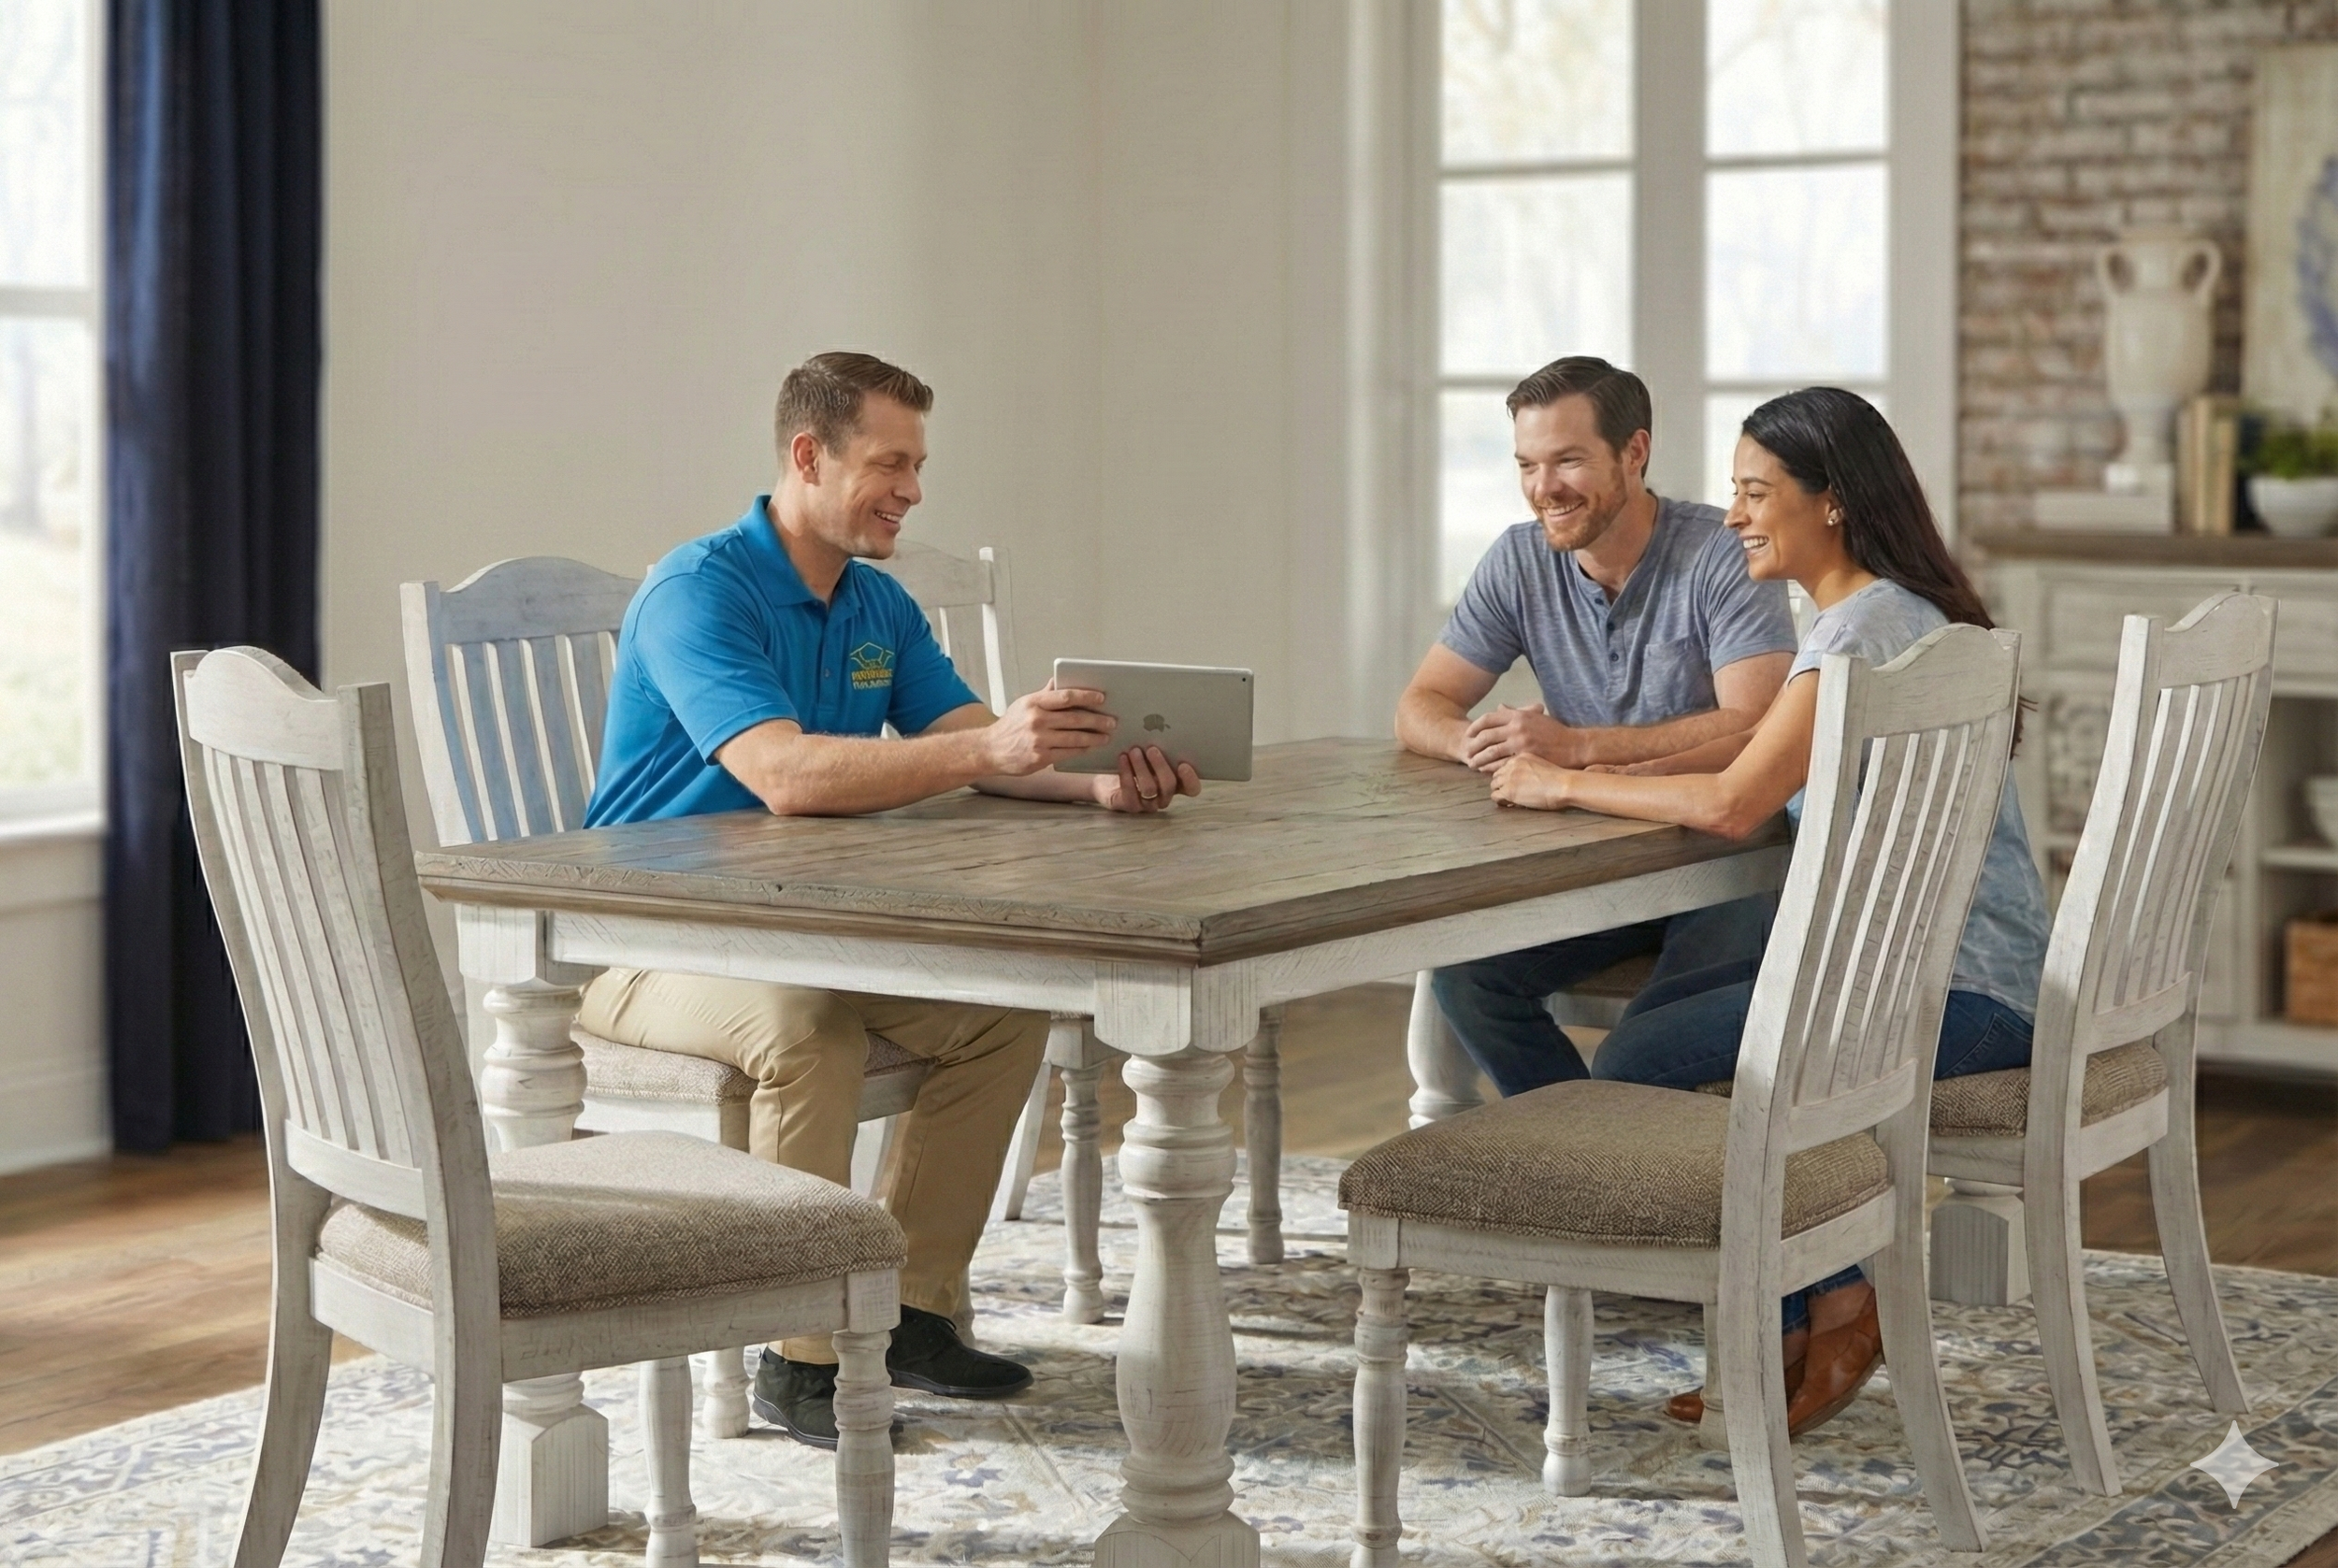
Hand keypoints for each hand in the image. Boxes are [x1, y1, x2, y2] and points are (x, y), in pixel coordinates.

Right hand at [985, 686, 1116, 775]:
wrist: (990, 749)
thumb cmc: (1010, 725)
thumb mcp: (1024, 704)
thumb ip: (1044, 694)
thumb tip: (1059, 679)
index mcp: (1034, 702)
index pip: (1066, 696)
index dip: (1086, 697)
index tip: (1101, 698)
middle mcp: (1036, 720)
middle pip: (1075, 718)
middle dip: (1097, 720)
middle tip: (1111, 721)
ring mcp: (1039, 740)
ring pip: (1074, 738)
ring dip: (1094, 737)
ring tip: (1106, 736)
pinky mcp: (1040, 758)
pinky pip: (1067, 753)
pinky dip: (1081, 749)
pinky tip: (1090, 747)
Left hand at [1092, 745, 1203, 812]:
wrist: (1107, 775)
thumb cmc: (1134, 760)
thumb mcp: (1148, 753)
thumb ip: (1160, 747)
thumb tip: (1164, 728)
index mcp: (1175, 784)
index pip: (1192, 788)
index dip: (1190, 779)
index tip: (1183, 765)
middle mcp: (1163, 796)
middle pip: (1169, 786)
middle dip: (1161, 766)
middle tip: (1151, 749)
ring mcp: (1147, 804)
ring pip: (1149, 789)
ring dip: (1142, 768)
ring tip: (1134, 751)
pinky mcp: (1129, 805)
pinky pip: (1130, 793)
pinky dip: (1126, 774)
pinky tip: (1122, 758)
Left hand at [1460, 702, 1580, 771]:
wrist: (1573, 746)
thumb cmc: (1555, 732)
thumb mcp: (1534, 716)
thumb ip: (1515, 712)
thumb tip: (1499, 707)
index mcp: (1518, 715)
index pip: (1489, 718)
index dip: (1475, 727)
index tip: (1468, 734)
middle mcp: (1517, 726)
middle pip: (1486, 735)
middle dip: (1473, 745)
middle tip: (1467, 752)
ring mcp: (1520, 741)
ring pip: (1491, 750)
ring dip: (1479, 758)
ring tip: (1472, 764)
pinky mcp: (1524, 756)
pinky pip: (1502, 762)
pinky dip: (1491, 767)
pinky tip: (1486, 771)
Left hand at [1489, 754, 1573, 809]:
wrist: (1565, 784)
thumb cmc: (1561, 777)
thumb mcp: (1542, 764)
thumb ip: (1530, 767)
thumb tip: (1526, 780)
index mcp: (1521, 756)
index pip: (1505, 765)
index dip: (1507, 775)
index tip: (1512, 783)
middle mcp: (1512, 764)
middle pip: (1497, 774)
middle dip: (1501, 783)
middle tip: (1508, 792)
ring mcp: (1509, 777)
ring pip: (1493, 784)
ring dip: (1500, 792)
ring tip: (1508, 799)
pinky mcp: (1509, 790)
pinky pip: (1495, 796)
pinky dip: (1500, 801)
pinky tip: (1509, 804)